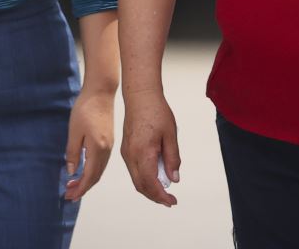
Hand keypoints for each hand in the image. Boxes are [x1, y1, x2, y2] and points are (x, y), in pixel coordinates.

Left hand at [63, 89, 115, 201]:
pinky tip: (84, 169)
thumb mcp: (74, 131)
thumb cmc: (86, 108)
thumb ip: (73, 153)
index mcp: (98, 149)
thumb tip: (72, 172)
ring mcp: (109, 146)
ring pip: (99, 170)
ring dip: (87, 180)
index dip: (80, 189)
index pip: (89, 176)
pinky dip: (92, 171)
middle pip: (96, 176)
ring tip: (73, 184)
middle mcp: (106, 150)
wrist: (100, 92)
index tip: (69, 196)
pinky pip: (101, 162)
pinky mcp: (108, 140)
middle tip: (69, 194)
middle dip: (83, 188)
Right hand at [120, 89, 180, 207]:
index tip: (172, 201)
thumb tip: (173, 179)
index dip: (161, 196)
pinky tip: (155, 176)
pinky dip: (144, 179)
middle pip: (141, 186)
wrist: (140, 96)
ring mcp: (126, 153)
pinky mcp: (125, 150)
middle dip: (155, 196)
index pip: (151, 183)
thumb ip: (172, 158)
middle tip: (169, 201)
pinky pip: (134, 170)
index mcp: (143, 152)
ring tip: (164, 191)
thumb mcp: (171, 135)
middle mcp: (131, 156)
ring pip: (136, 179)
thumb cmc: (157, 112)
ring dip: (149, 189)